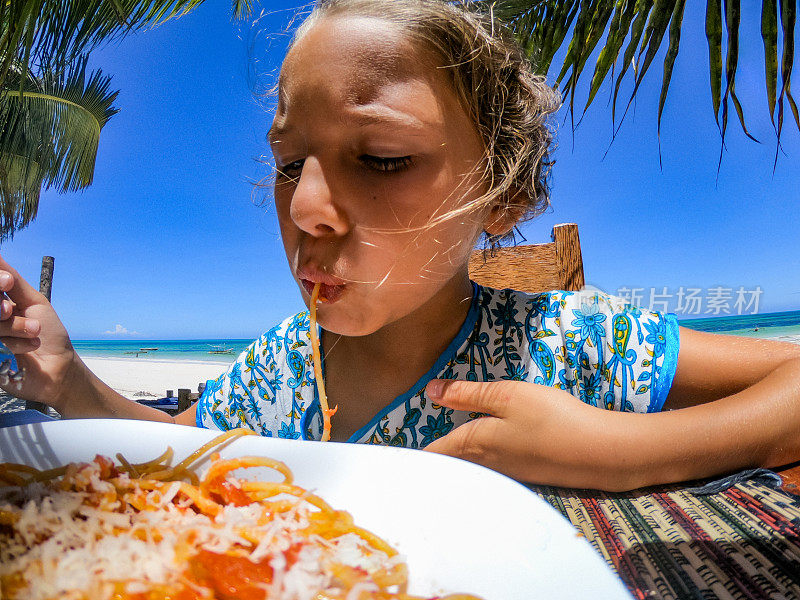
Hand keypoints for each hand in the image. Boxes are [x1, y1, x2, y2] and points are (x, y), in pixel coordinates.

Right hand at [0, 255, 79, 408]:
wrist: (58, 368)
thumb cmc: (48, 334)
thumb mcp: (34, 302)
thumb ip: (12, 280)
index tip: (6, 282)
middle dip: (1, 308)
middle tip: (12, 311)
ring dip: (14, 328)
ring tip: (33, 334)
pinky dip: (12, 345)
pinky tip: (27, 349)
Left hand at [423, 378, 631, 489]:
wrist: (600, 452)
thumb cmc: (552, 418)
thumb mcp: (507, 396)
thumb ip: (468, 394)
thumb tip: (429, 392)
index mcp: (476, 443)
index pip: (436, 450)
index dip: (416, 452)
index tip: (394, 456)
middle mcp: (488, 462)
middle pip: (452, 461)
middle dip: (433, 456)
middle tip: (415, 452)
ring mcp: (509, 470)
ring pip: (471, 465)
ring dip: (455, 458)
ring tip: (442, 449)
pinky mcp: (528, 471)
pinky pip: (491, 466)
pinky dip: (478, 458)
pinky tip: (484, 449)